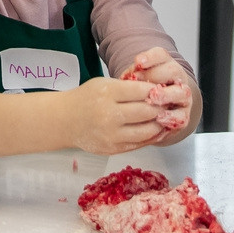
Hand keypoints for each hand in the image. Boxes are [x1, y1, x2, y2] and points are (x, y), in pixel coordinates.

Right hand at [62, 76, 176, 155]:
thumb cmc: (86, 98)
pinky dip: (151, 137)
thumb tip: (156, 91)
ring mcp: (111, 134)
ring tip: (164, 117)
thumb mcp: (104, 84)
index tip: (162, 89)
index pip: (142, 91)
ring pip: (147, 130)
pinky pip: (139, 144)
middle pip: (147, 111)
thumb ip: (128, 87)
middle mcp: (109, 115)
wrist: (65, 120)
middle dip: (161, 107)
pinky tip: (156, 130)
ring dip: (159, 124)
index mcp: (107, 93)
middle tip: (168, 104)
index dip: (156, 90)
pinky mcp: (113, 148)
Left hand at [119, 47, 194, 140]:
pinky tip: (158, 118)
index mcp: (166, 65)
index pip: (161, 55)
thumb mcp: (138, 81)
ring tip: (152, 99)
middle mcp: (178, 78)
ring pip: (181, 92)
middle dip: (156, 75)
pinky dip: (170, 117)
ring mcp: (183, 97)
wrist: (160, 110)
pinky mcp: (184, 115)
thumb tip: (125, 79)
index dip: (150, 57)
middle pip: (173, 70)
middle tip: (140, 80)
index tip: (138, 62)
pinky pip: (181, 116)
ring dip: (167, 95)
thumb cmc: (146, 92)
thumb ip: (133, 77)